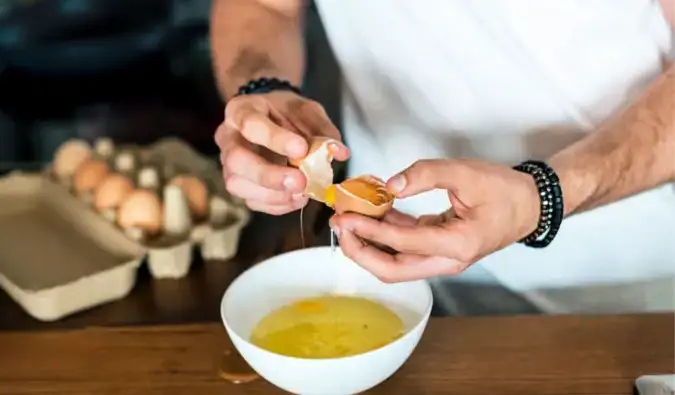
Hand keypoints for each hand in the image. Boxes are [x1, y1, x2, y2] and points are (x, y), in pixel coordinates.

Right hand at [216, 91, 349, 214]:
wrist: (272, 117)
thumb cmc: (286, 112)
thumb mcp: (306, 111)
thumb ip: (322, 129)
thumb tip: (340, 152)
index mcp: (241, 110)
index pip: (251, 124)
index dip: (275, 139)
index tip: (302, 149)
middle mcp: (228, 138)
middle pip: (237, 160)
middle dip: (269, 176)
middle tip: (300, 182)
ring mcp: (229, 164)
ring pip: (238, 184)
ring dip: (273, 194)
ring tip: (302, 193)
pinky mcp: (240, 184)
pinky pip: (251, 201)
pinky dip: (276, 205)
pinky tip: (297, 199)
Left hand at [329, 159, 540, 281]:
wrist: (529, 205)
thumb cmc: (504, 191)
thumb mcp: (467, 173)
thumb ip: (427, 174)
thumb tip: (390, 186)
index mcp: (457, 245)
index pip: (403, 243)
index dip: (371, 231)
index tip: (346, 217)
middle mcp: (447, 260)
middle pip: (392, 270)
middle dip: (360, 251)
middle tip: (340, 226)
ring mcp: (442, 259)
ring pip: (395, 263)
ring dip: (369, 244)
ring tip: (348, 219)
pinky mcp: (438, 250)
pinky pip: (404, 248)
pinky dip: (385, 233)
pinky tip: (371, 211)